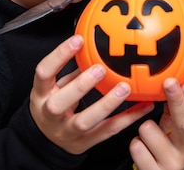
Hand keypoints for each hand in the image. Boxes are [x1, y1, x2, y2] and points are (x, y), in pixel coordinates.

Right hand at [29, 34, 154, 153]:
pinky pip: (108, 131)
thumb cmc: (55, 104)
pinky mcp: (83, 144)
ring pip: (85, 122)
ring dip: (106, 104)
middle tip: (101, 69)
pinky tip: (143, 106)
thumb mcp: (56, 86)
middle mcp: (49, 114)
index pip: (44, 73)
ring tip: (125, 88)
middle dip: (80, 85)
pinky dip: (128, 118)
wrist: (46, 141)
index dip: (59, 56)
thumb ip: (73, 70)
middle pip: (59, 103)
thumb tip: (94, 45)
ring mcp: (66, 132)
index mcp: (40, 95)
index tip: (79, 40)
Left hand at [129, 78, 183, 169]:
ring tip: (148, 134)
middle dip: (176, 100)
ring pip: (151, 131)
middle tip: (169, 82)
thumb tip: (170, 84)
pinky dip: (136, 143)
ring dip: (145, 127)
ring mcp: (170, 163)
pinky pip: (137, 147)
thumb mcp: (177, 132)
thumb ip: (174, 111)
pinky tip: (142, 148)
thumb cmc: (169, 151)